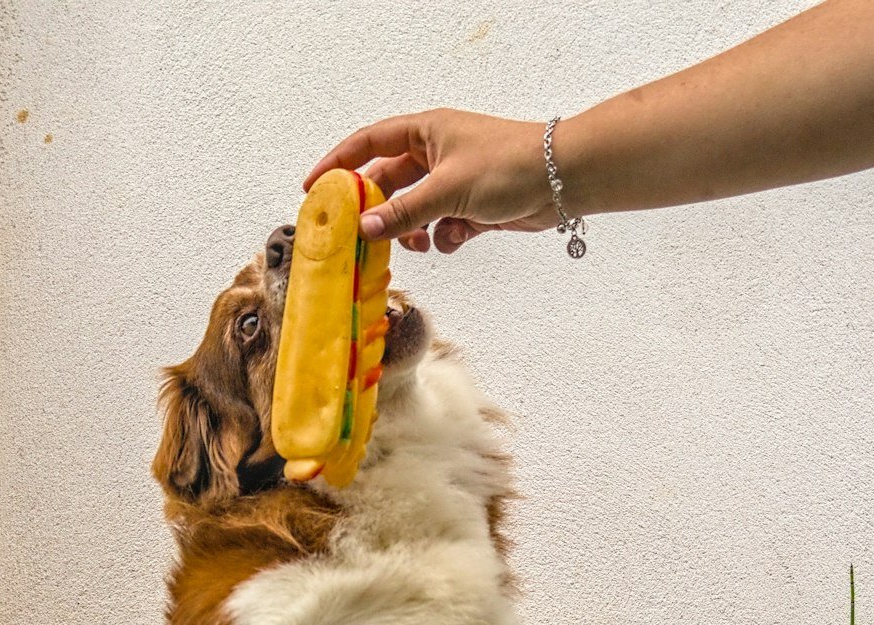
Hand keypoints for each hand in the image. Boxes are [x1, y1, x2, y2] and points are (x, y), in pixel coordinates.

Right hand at [304, 110, 561, 253]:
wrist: (560, 180)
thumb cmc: (508, 165)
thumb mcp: (447, 189)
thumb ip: (404, 212)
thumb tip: (366, 228)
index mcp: (425, 132)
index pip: (368, 143)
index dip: (338, 164)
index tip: (313, 187)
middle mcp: (436, 153)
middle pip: (390, 185)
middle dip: (379, 212)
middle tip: (361, 237)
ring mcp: (453, 181)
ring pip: (415, 212)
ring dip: (414, 231)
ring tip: (420, 244)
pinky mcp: (471, 207)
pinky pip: (442, 227)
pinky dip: (445, 237)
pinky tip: (457, 238)